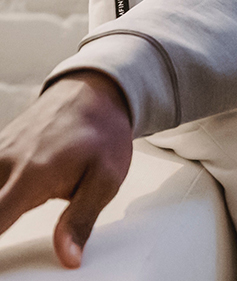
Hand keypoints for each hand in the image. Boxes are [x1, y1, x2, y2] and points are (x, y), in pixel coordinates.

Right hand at [0, 71, 133, 267]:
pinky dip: (0, 190)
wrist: (92, 93)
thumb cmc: (102, 134)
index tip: (2, 264)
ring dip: (3, 204)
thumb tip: (68, 257)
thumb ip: (80, 220)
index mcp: (31, 175)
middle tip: (32, 208)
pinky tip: (17, 191)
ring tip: (28, 198)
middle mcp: (4, 163)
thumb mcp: (105, 180)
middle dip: (1, 219)